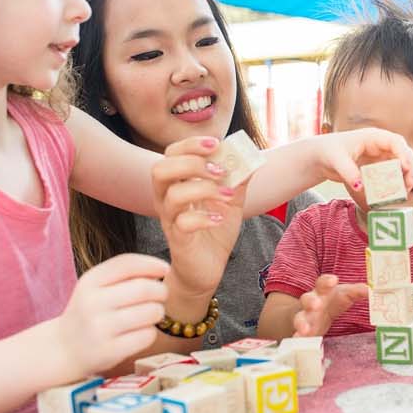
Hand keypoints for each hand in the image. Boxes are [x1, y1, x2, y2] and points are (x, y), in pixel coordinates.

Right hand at [54, 254, 169, 375]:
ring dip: (158, 312)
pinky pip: (147, 336)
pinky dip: (150, 333)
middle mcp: (93, 303)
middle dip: (161, 291)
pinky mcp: (110, 351)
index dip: (151, 263)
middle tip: (161, 296)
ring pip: (150, 312)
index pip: (127, 264)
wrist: (64, 349)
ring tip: (151, 314)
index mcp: (90, 281)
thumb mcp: (95, 287)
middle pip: (144, 288)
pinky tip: (140, 332)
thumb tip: (162, 268)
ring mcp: (101, 328)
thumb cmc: (89, 313)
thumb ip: (123, 274)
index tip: (165, 269)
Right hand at [152, 135, 246, 292]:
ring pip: (172, 194)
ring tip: (226, 195)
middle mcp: (166, 199)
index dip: (190, 144)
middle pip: (160, 169)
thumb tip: (252, 158)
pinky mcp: (178, 240)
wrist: (207, 269)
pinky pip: (183, 223)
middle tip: (219, 170)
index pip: (171, 153)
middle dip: (192, 162)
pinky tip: (220, 219)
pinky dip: (204, 217)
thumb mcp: (231, 202)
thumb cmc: (214, 232)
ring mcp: (170, 220)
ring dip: (203, 188)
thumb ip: (238, 180)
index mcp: (177, 183)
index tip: (215, 143)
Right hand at [291, 274, 369, 336]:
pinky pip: (298, 335)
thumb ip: (357, 291)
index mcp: (323, 291)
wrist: (315, 313)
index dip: (327, 281)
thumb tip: (371, 290)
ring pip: (300, 318)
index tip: (333, 280)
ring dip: (302, 323)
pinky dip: (298, 339)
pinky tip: (299, 342)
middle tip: (316, 305)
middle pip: (307, 299)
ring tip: (305, 330)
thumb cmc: (333, 300)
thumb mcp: (346, 294)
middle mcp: (311, 302)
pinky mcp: (304, 332)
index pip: (322, 282)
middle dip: (311, 301)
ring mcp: (306, 318)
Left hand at [311, 128, 412, 193]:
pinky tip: (395, 194)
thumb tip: (360, 186)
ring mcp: (380, 156)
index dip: (403, 154)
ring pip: (401, 164)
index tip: (404, 168)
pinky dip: (396, 183)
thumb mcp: (336, 161)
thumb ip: (348, 172)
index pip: (395, 141)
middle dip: (410, 167)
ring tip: (404, 191)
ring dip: (406, 177)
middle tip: (408, 184)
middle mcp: (380, 145)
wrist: (321, 157)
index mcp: (373, 137)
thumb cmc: (328, 152)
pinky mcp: (378, 168)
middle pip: (404, 153)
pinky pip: (392, 174)